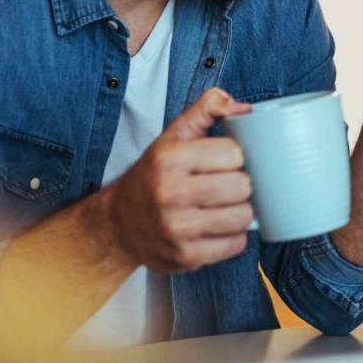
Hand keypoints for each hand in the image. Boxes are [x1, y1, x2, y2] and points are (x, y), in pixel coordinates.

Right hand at [99, 88, 254, 271]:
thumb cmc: (153, 176)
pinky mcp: (185, 256)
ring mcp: (177, 229)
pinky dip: (234, 236)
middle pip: (242, 186)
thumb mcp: (171, 138)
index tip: (225, 162)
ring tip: (226, 206)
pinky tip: (219, 227)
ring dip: (241, 211)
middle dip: (241, 185)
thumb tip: (242, 106)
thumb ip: (205, 111)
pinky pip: (236, 244)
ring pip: (243, 217)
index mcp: (168, 159)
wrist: (118, 224)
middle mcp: (169, 194)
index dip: (236, 157)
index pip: (233, 153)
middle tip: (228, 185)